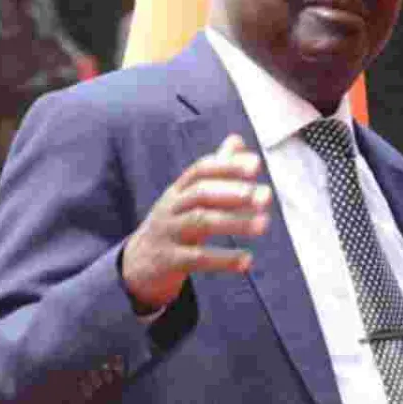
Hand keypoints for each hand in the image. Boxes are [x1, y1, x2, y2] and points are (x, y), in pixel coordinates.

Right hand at [121, 135, 271, 312]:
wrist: (136, 264)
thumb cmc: (174, 223)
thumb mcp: (189, 196)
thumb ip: (215, 170)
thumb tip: (238, 139)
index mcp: (179, 189)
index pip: (201, 170)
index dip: (228, 166)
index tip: (257, 164)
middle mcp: (171, 207)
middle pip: (200, 194)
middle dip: (234, 193)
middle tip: (266, 195)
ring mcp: (167, 233)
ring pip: (199, 222)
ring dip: (234, 222)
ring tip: (264, 224)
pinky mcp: (168, 261)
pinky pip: (196, 258)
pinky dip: (223, 259)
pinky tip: (247, 260)